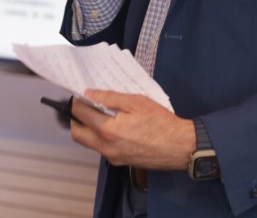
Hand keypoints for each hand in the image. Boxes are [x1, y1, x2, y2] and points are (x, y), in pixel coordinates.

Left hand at [69, 89, 195, 170]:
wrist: (179, 147)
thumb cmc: (161, 123)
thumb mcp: (136, 102)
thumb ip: (110, 98)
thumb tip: (90, 94)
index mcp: (108, 130)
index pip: (80, 114)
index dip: (78, 102)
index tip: (80, 94)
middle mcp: (106, 147)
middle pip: (78, 134)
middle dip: (76, 119)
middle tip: (84, 106)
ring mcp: (113, 157)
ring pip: (89, 143)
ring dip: (88, 129)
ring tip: (99, 114)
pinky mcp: (121, 162)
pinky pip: (102, 149)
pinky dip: (101, 137)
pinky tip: (114, 127)